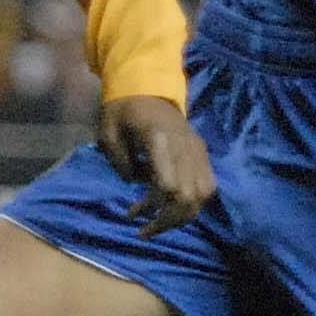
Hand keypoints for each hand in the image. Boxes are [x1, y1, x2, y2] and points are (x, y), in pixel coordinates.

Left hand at [97, 96, 213, 237]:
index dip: (154, 206)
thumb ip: (119, 162)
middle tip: (145, 229)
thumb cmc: (122, 110)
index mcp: (158, 139)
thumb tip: (134, 185)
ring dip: (183, 215)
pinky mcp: (201, 151)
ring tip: (160, 222)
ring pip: (203, 194)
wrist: (147, 86)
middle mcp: (184, 146)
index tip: (133, 215)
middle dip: (168, 219)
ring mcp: (197, 149)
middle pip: (188, 196)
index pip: (168, 184)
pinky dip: (194, 202)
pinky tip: (174, 207)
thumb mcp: (107, 133)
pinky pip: (208, 185)